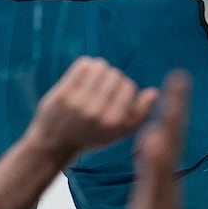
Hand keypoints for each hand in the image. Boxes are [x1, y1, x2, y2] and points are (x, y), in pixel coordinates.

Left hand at [24, 56, 157, 163]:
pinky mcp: (63, 94)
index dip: (124, 87)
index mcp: (114, 123)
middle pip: (115, 75)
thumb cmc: (91, 136)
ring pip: (100, 66)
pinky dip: (86, 65)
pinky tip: (83, 75)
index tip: (114, 94)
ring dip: (99, 69)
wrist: (53, 144)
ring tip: (94, 79)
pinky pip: (83, 64)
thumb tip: (154, 92)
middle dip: (111, 78)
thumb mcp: (118, 134)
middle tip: (102, 87)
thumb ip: (140, 115)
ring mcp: (79, 103)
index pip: (129, 86)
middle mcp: (97, 113)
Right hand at [128, 71, 193, 208]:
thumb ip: (153, 167)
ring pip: (166, 139)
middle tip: (179, 78)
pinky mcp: (157, 187)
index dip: (174, 102)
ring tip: (166, 101)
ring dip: (166, 118)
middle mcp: (167, 166)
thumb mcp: (152, 196)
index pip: (170, 126)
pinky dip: (154, 141)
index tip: (179, 76)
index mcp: (166, 164)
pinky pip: (157, 155)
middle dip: (174, 103)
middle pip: (172, 128)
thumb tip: (153, 136)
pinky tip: (149, 141)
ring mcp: (164, 176)